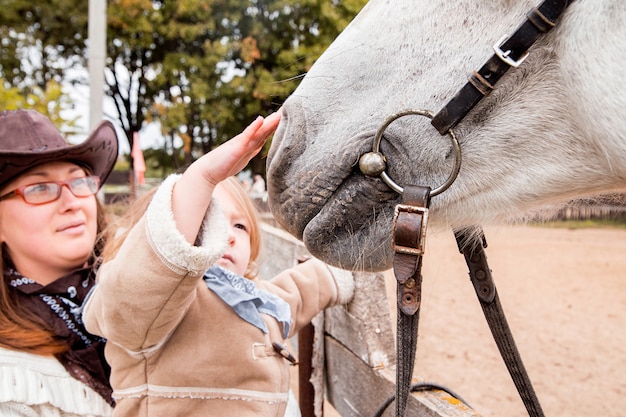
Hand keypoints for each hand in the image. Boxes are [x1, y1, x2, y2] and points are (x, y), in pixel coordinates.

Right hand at [171, 110, 280, 243]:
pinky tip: (260, 119)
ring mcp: (242, 144)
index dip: (276, 126)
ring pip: (259, 132)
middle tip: (288, 110)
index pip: (266, 134)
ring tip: (279, 113)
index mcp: (250, 145)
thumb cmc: (224, 165)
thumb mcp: (243, 158)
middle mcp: (247, 142)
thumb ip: (251, 151)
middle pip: (265, 130)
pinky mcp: (236, 147)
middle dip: (276, 121)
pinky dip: (254, 128)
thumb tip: (259, 147)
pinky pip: (247, 136)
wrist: (208, 171)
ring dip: (269, 122)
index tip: (287, 118)